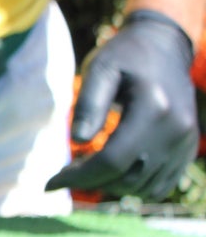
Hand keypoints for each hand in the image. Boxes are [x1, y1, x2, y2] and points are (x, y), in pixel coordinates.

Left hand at [46, 10, 198, 199]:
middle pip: (127, 178)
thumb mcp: (100, 69)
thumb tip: (77, 140)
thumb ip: (89, 104)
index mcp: (154, 109)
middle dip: (90, 182)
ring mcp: (185, 142)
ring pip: (144, 188)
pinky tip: (111, 172)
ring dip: (111, 186)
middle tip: (64, 174)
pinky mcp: (187, 149)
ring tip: (87, 169)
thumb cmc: (125, 56)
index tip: (49, 183)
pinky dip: (133, 186)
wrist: (164, 48)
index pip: (113, 160)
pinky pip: (161, 185)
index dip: (79, 177)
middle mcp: (175, 131)